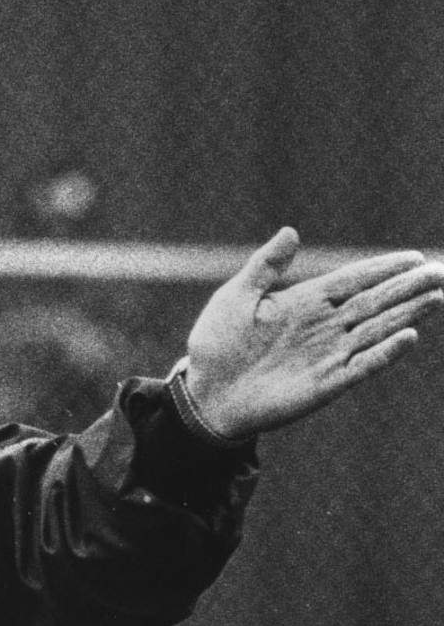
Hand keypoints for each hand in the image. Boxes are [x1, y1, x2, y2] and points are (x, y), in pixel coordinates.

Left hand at [183, 227, 443, 437]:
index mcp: (305, 302)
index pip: (353, 280)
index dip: (383, 269)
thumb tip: (291, 232)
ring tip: (437, 297)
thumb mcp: (235, 297)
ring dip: (407, 314)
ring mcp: (328, 354)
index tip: (414, 258)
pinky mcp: (326, 383)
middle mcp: (324, 326)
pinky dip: (384, 352)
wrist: (205, 394)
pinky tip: (407, 337)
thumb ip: (265, 266)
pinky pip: (362, 366)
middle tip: (441, 273)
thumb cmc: (216, 344)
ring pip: (377, 329)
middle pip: (375, 301)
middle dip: (407, 287)